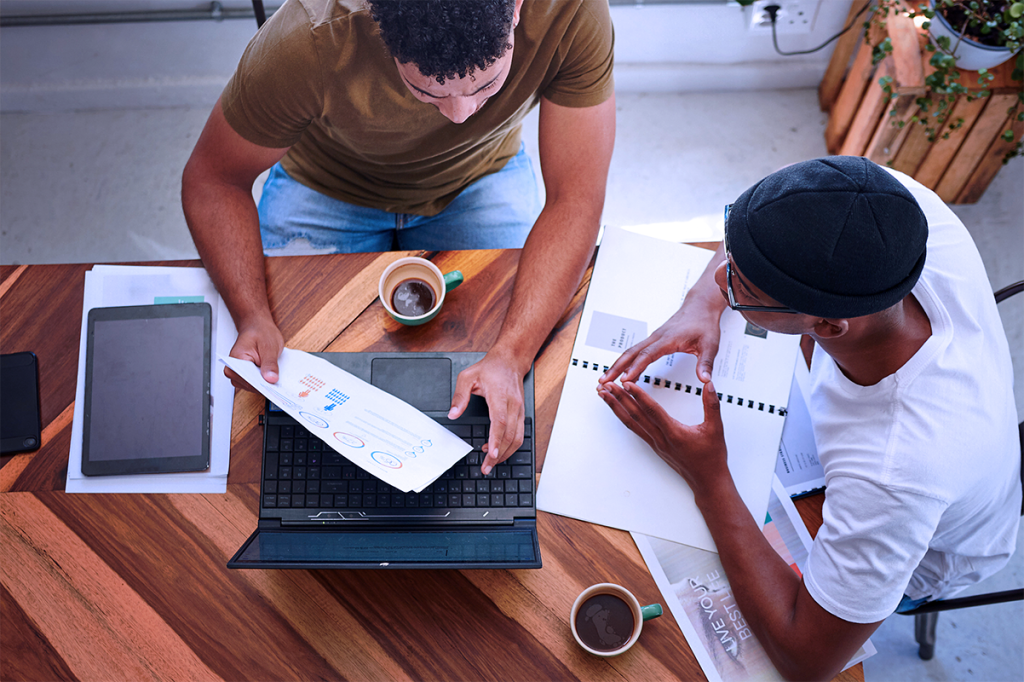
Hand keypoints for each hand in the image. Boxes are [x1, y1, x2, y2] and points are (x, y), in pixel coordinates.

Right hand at [226, 317, 283, 391]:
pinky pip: (255, 383)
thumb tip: (271, 379)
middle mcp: (233, 369)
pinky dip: (264, 381)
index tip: (275, 388)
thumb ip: (270, 363)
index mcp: (236, 360)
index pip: (248, 380)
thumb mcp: (269, 346)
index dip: (263, 385)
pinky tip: (272, 376)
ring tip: (276, 376)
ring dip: (265, 383)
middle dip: (265, 384)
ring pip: (253, 386)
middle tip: (279, 382)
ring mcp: (238, 374)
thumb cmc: (260, 332)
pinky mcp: (244, 375)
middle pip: (250, 385)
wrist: (257, 327)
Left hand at [449, 352, 525, 474]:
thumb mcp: (467, 376)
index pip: (500, 421)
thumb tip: (452, 414)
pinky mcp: (521, 414)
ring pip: (517, 438)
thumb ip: (459, 396)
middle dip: (498, 454)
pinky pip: (519, 434)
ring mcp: (519, 410)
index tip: (490, 454)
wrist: (510, 361)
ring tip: (491, 463)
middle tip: (486, 467)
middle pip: (509, 435)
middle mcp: (513, 405)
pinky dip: (509, 446)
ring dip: (506, 453)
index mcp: (499, 396)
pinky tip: (497, 450)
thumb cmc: (490, 369)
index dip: (496, 440)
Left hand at [597, 379, 728, 497]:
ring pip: (631, 423)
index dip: (639, 396)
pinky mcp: (654, 447)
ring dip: (616, 408)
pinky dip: (624, 417)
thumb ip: (712, 405)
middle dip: (619, 398)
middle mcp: (661, 439)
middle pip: (636, 416)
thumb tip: (709, 384)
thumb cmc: (711, 457)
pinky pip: (635, 429)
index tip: (627, 383)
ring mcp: (655, 444)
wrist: (707, 481)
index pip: (653, 411)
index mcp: (674, 434)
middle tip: (607, 384)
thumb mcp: (716, 429)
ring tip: (604, 395)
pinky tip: (618, 409)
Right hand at [600, 296, 722, 386]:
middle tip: (603, 382)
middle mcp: (656, 338)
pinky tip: (624, 375)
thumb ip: (706, 363)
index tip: (624, 380)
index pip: (647, 355)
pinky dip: (626, 363)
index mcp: (668, 339)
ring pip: (630, 353)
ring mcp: (653, 339)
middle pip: (630, 353)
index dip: (635, 368)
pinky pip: (636, 353)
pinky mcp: (654, 341)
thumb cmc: (704, 323)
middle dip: (615, 368)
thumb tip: (705, 380)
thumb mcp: (710, 344)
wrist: (700, 306)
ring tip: (605, 380)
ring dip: (617, 366)